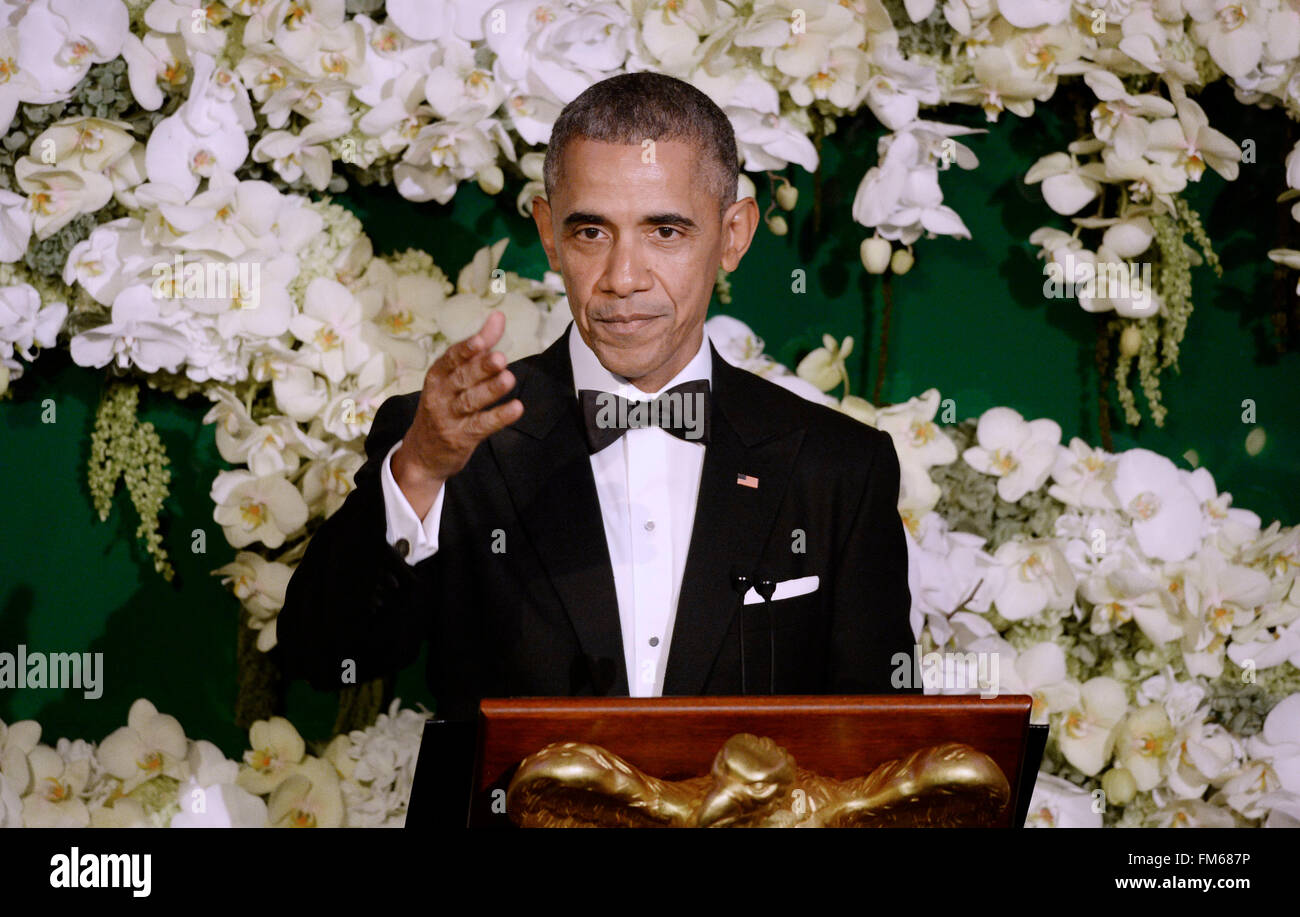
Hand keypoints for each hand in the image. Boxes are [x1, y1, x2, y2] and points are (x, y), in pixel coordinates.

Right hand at [391, 310, 522, 515]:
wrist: (422, 454)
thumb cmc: (444, 405)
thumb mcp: (454, 376)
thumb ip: (479, 348)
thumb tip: (499, 317)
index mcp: (437, 376)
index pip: (451, 358)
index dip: (466, 349)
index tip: (481, 340)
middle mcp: (440, 395)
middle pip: (462, 378)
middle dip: (481, 368)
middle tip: (501, 358)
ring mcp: (449, 418)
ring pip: (470, 401)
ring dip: (490, 390)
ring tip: (508, 379)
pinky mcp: (461, 438)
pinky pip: (481, 426)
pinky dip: (499, 417)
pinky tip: (516, 408)